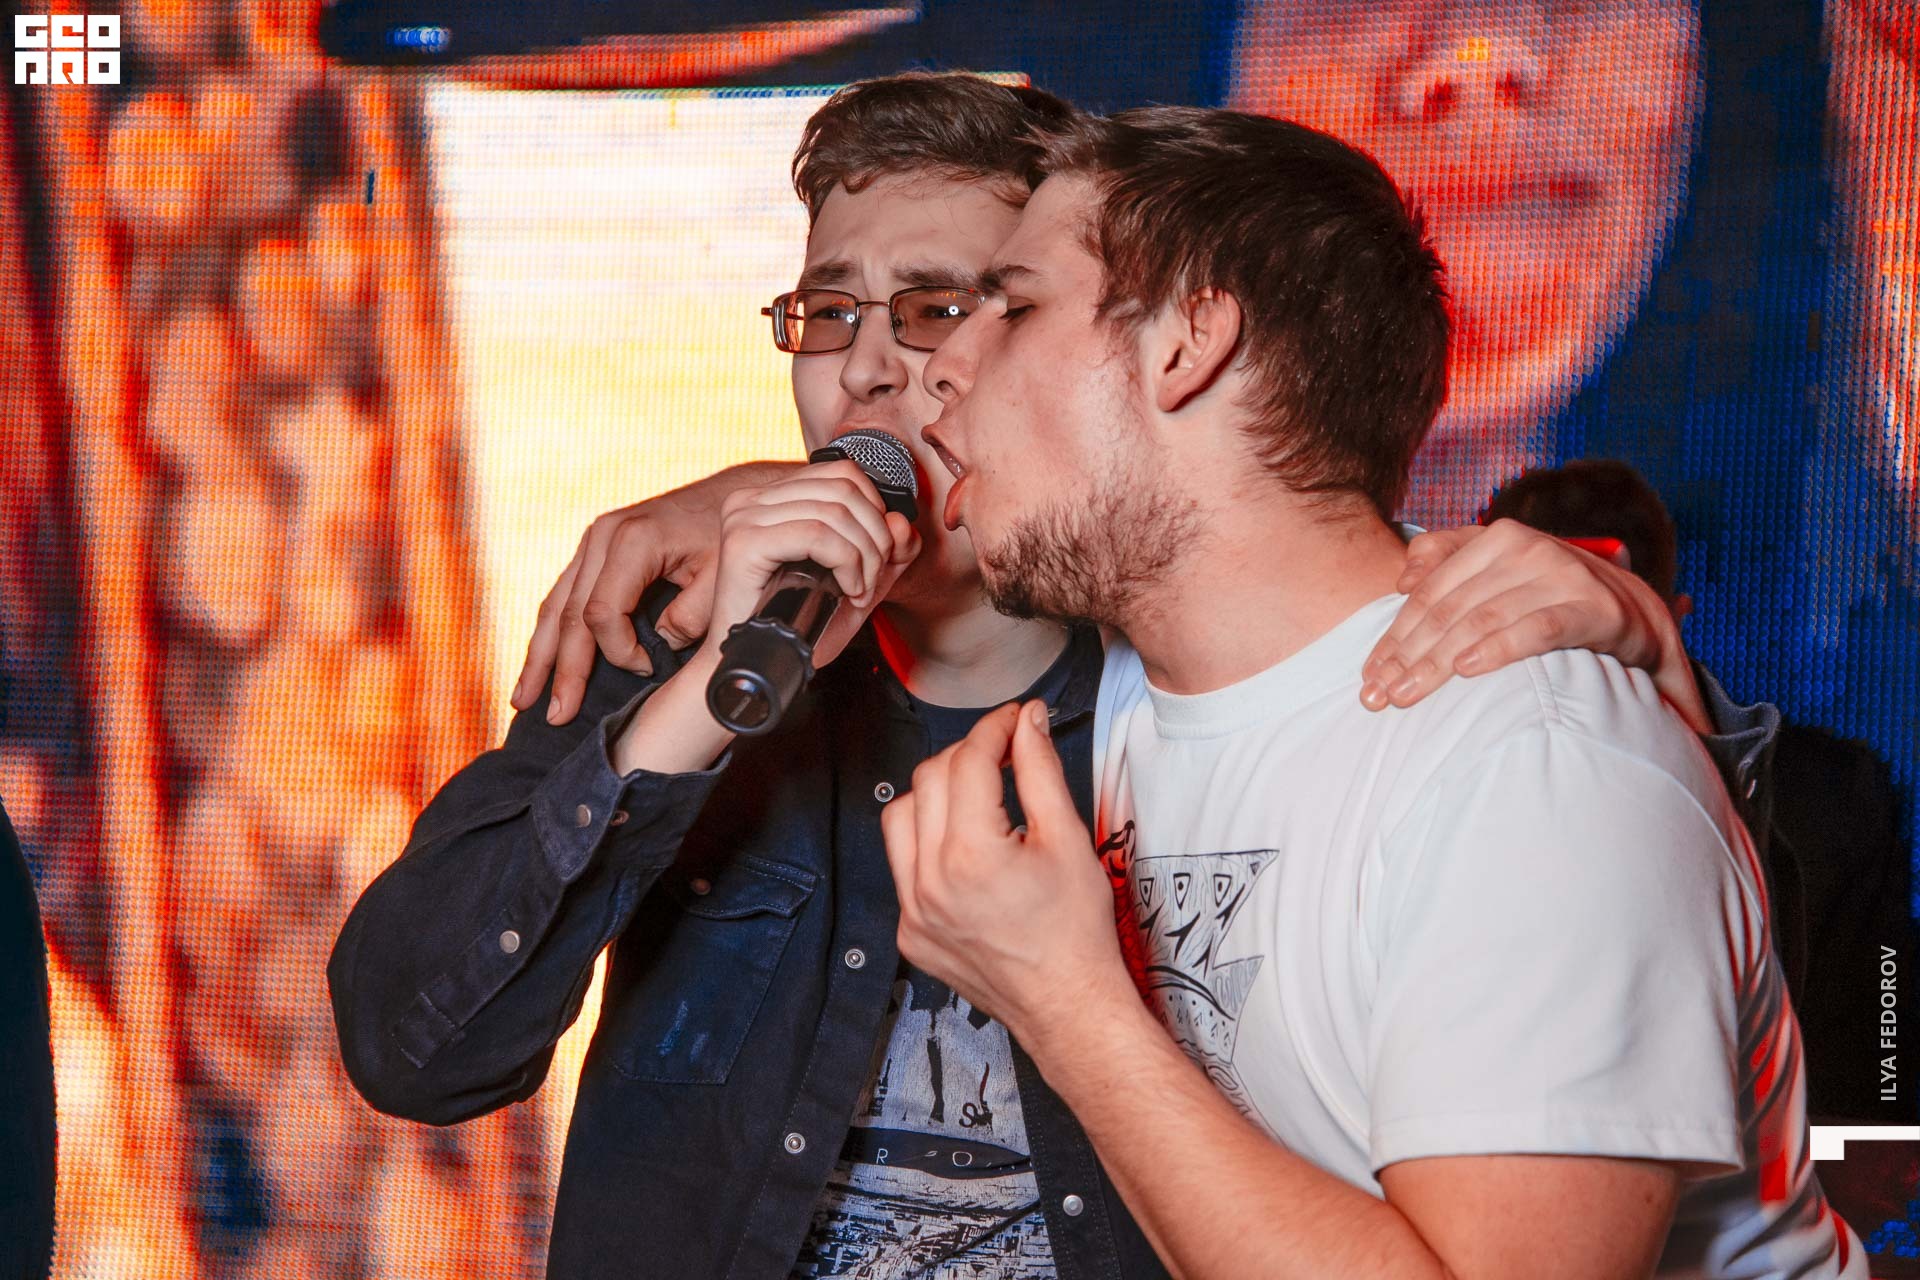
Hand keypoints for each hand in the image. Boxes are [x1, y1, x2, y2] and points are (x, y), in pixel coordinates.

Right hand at [513, 461, 796, 724]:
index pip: (603, 613)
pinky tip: (539, 664)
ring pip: (555, 606)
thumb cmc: (730, 538)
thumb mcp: (723, 577)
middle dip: (562, 670)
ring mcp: (592, 542)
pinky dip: (550, 634)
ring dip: (541, 657)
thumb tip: (658, 647)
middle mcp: (602, 537)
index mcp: (633, 541)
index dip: (620, 652)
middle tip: (555, 716)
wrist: (731, 496)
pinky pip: (563, 596)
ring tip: (524, 700)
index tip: (649, 669)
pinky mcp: (593, 551)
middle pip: (569, 614)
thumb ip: (690, 614)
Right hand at [698, 460, 920, 674]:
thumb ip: (887, 550)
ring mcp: (744, 517)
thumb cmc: (799, 625)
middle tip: (871, 581)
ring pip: (835, 512)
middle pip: (844, 490)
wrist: (756, 662)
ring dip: (864, 556)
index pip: (842, 472)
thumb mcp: (856, 582)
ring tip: (859, 590)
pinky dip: (846, 562)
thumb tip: (901, 521)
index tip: (878, 555)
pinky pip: (816, 534)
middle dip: (875, 538)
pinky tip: (848, 589)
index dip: (875, 509)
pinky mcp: (744, 541)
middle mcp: (752, 499)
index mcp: (772, 498)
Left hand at [882, 701, 1130, 1040]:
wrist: (1068, 1006)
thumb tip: (1028, 722)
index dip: (994, 728)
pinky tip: (965, 849)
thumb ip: (1041, 770)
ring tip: (978, 797)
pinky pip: (902, 865)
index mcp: (971, 855)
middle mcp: (928, 882)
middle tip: (1004, 754)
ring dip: (936, 793)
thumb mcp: (1069, 839)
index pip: (968, 760)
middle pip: (930, 778)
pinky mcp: (909, 931)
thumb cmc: (1077, 933)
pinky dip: (928, 842)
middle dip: (968, 754)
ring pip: (901, 815)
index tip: (1014, 721)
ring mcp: (912, 910)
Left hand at [1360, 520, 1711, 734]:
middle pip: (1447, 611)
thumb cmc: (1551, 597)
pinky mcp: (1590, 608)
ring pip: (1480, 621)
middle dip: (1406, 658)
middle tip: (1377, 698)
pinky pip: (1534, 630)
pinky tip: (1467, 670)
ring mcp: (1559, 575)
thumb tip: (1401, 578)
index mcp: (1495, 539)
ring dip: (1436, 664)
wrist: (1637, 611)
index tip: (1368, 676)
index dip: (1394, 636)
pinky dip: (1498, 649)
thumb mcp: (1502, 573)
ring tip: (1406, 696)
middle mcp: (1525, 549)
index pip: (1429, 595)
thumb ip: (1450, 561)